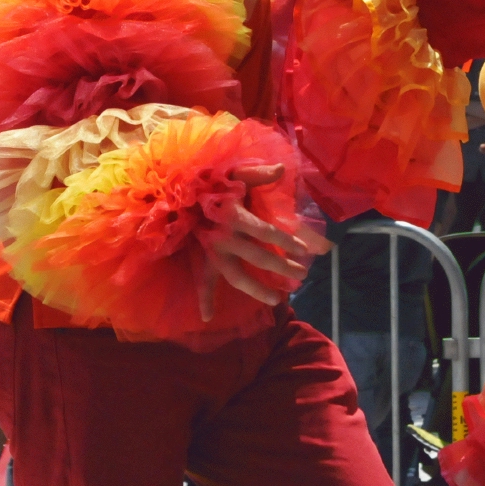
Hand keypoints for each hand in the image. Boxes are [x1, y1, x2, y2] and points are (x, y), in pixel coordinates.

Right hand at [197, 165, 329, 320]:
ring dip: (257, 289)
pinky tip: (208, 317)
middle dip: (283, 267)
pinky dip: (204, 299)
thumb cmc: (213, 182)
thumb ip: (259, 173)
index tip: (305, 250)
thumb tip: (283, 168)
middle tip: (303, 275)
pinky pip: (202, 281)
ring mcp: (213, 251)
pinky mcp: (202, 258)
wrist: (179, 190)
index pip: (266, 232)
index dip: (286, 241)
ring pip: (236, 276)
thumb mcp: (236, 173)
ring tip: (277, 299)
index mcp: (234, 216)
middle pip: (259, 257)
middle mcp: (224, 237)